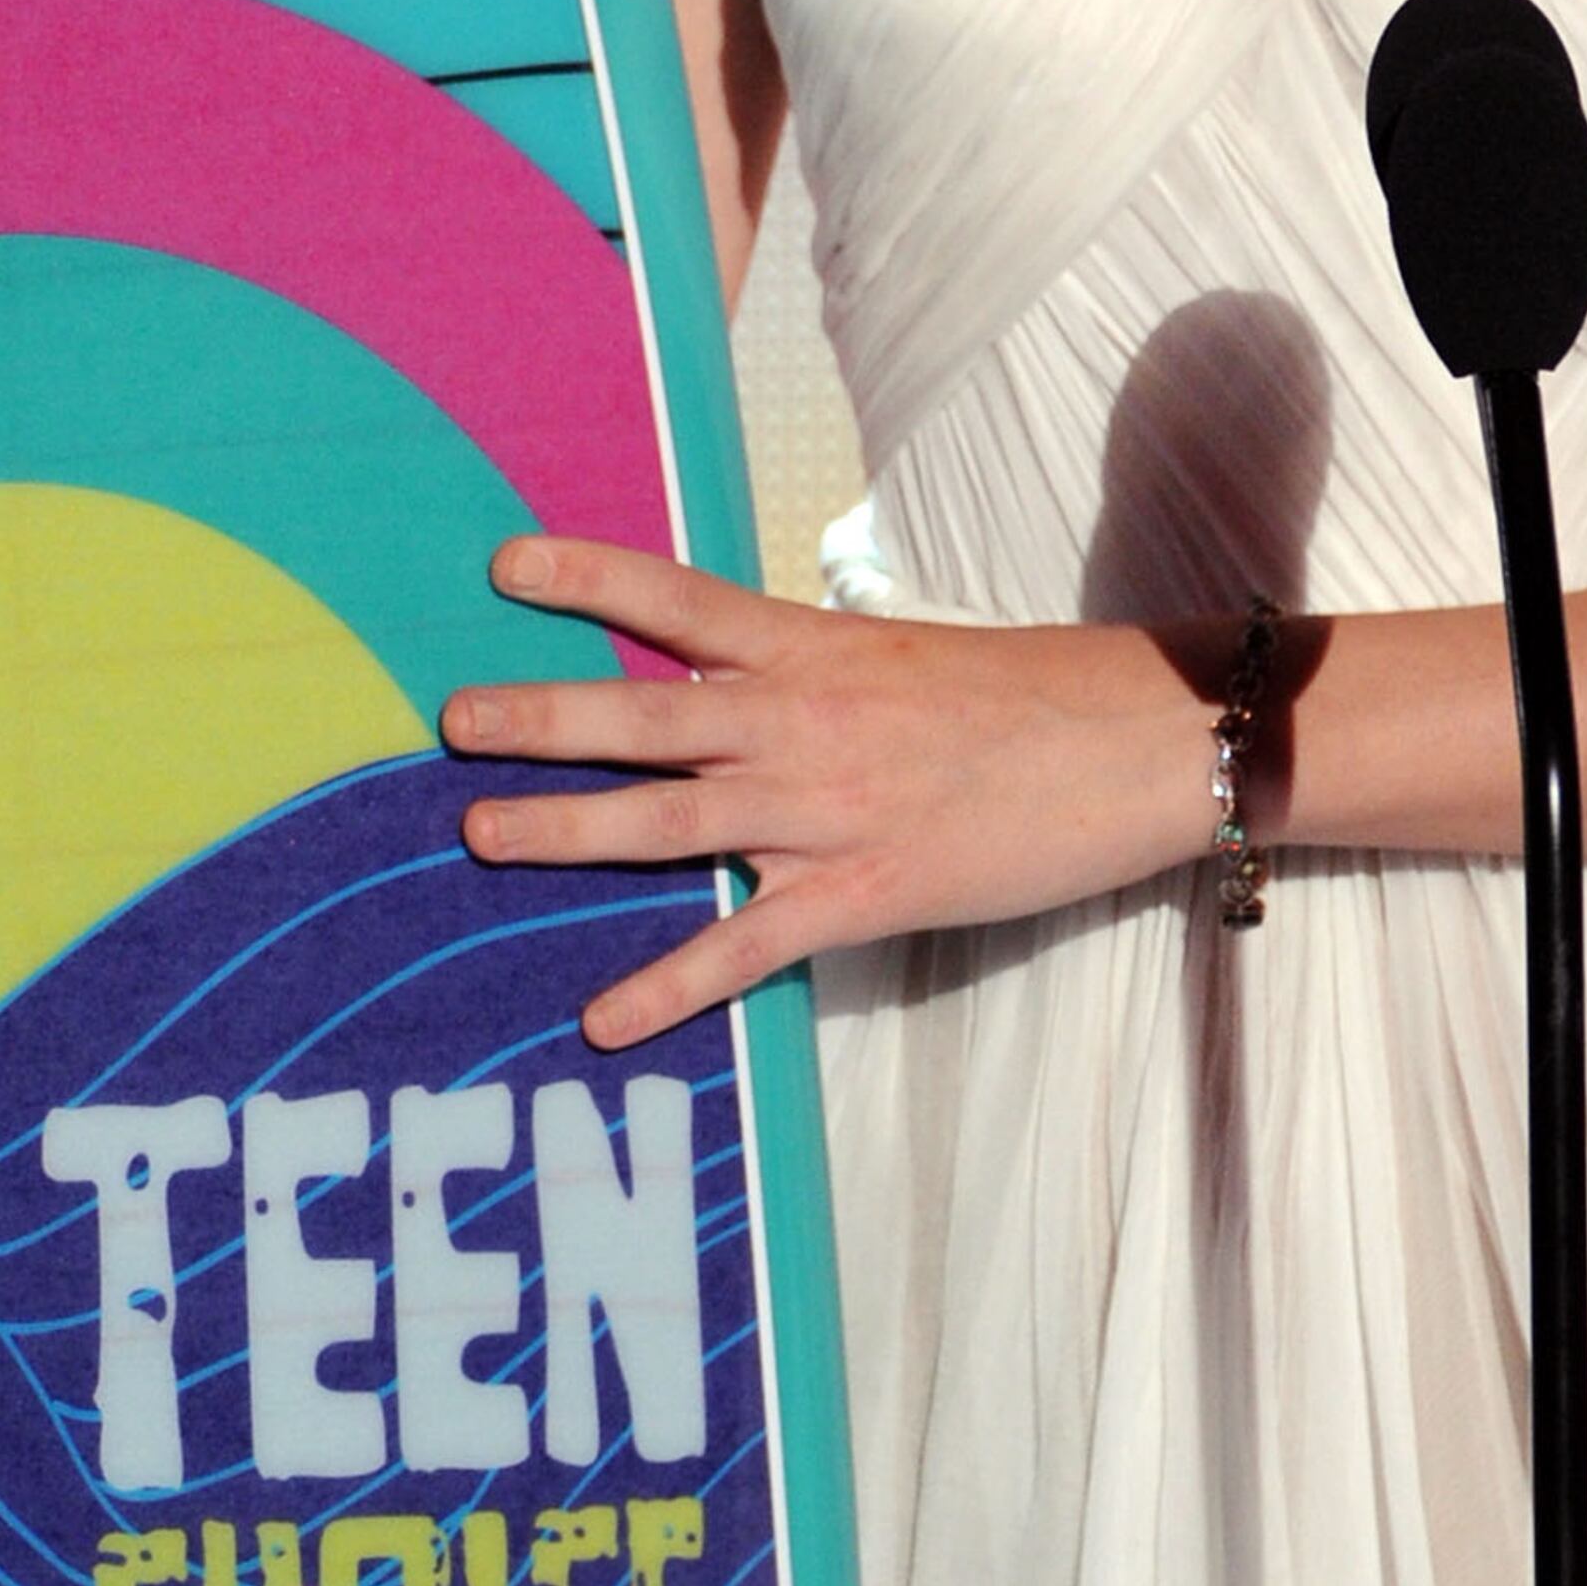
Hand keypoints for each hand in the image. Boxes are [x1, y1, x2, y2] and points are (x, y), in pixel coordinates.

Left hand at [445, 537, 1215, 1045]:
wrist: (1135, 743)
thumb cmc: (1032, 697)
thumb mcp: (906, 658)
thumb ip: (818, 676)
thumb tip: (748, 691)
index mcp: (815, 650)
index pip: (678, 601)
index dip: (588, 579)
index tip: (502, 564)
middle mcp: (801, 723)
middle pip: (644, 714)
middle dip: (541, 716)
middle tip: (451, 720)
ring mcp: (825, 810)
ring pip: (668, 819)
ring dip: (565, 829)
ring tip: (480, 831)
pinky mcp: (862, 892)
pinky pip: (743, 945)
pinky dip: (666, 986)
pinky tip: (600, 1020)